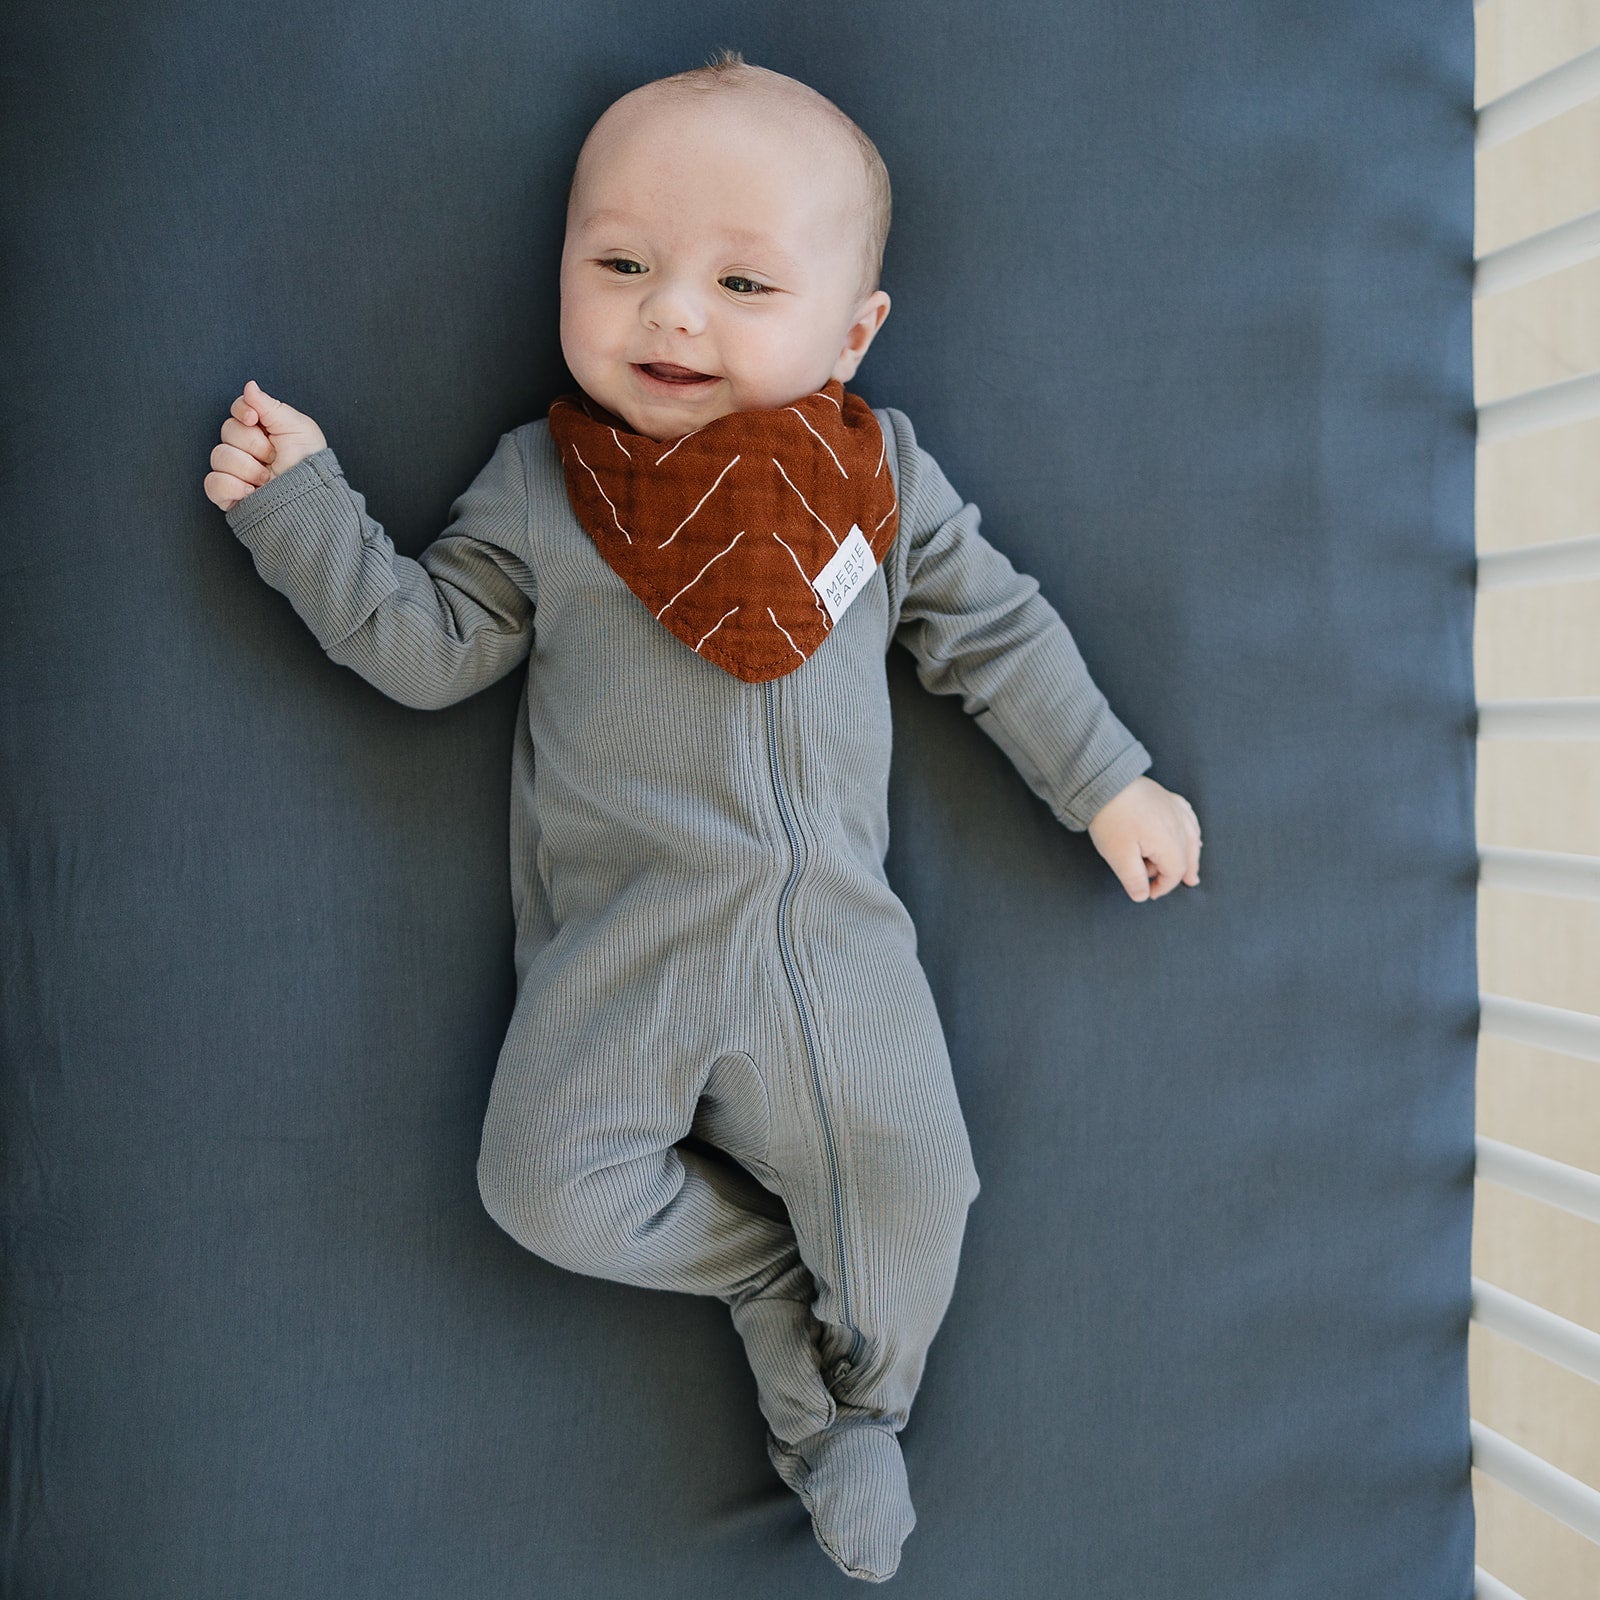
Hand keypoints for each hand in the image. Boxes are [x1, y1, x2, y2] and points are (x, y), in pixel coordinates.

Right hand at [204, 378, 328, 511]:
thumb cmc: (310, 465)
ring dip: (247, 468)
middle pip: (227, 431)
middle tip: (274, 458)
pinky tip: (251, 492)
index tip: (254, 420)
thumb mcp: (298, 428)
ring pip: (219, 456)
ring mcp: (236, 472)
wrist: (311, 500)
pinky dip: (232, 487)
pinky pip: (212, 483)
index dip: (242, 412)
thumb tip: (249, 386)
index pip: (237, 410)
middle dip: (253, 445)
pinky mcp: (229, 495)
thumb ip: (270, 406)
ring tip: (267, 479)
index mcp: (263, 430)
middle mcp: (246, 449)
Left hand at [1086, 775, 1201, 902]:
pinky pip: (1188, 817)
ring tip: (1194, 864)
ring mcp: (1175, 809)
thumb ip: (1133, 879)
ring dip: (1192, 853)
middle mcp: (1179, 825)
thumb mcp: (1118, 856)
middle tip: (1188, 883)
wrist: (1105, 780)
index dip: (1163, 887)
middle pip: (1187, 855)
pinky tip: (1190, 832)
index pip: (1174, 872)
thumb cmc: (1111, 818)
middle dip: (1182, 872)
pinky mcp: (1167, 798)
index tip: (1149, 893)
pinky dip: (1191, 830)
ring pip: (1192, 836)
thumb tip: (1143, 895)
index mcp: (1169, 842)